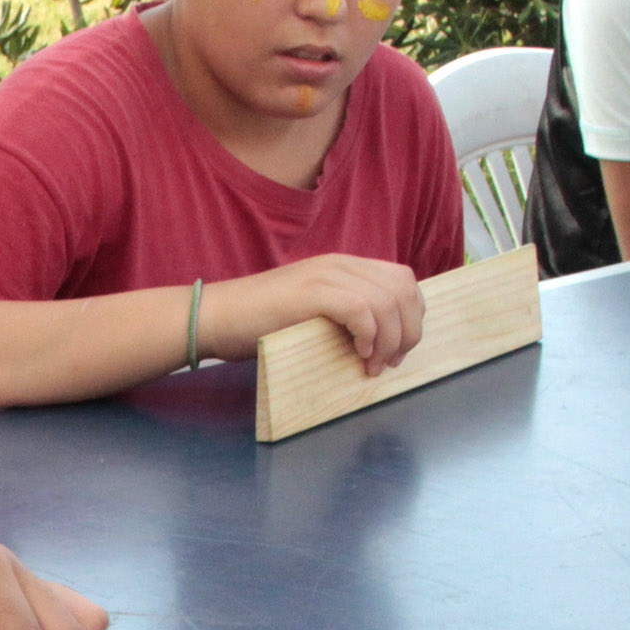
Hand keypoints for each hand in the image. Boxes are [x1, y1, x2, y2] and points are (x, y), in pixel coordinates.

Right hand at [208, 254, 423, 375]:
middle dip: (408, 330)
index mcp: (343, 266)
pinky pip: (361, 309)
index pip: (403, 280)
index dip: (412, 316)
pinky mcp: (312, 292)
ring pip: (387, 301)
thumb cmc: (259, 322)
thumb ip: (344, 313)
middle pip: (403, 289)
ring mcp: (325, 275)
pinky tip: (359, 353)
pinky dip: (369, 335)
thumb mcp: (313, 310)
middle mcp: (340, 264)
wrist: (217, 316)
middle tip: (391, 362)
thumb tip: (379, 341)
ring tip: (373, 365)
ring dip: (391, 339)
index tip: (397, 349)